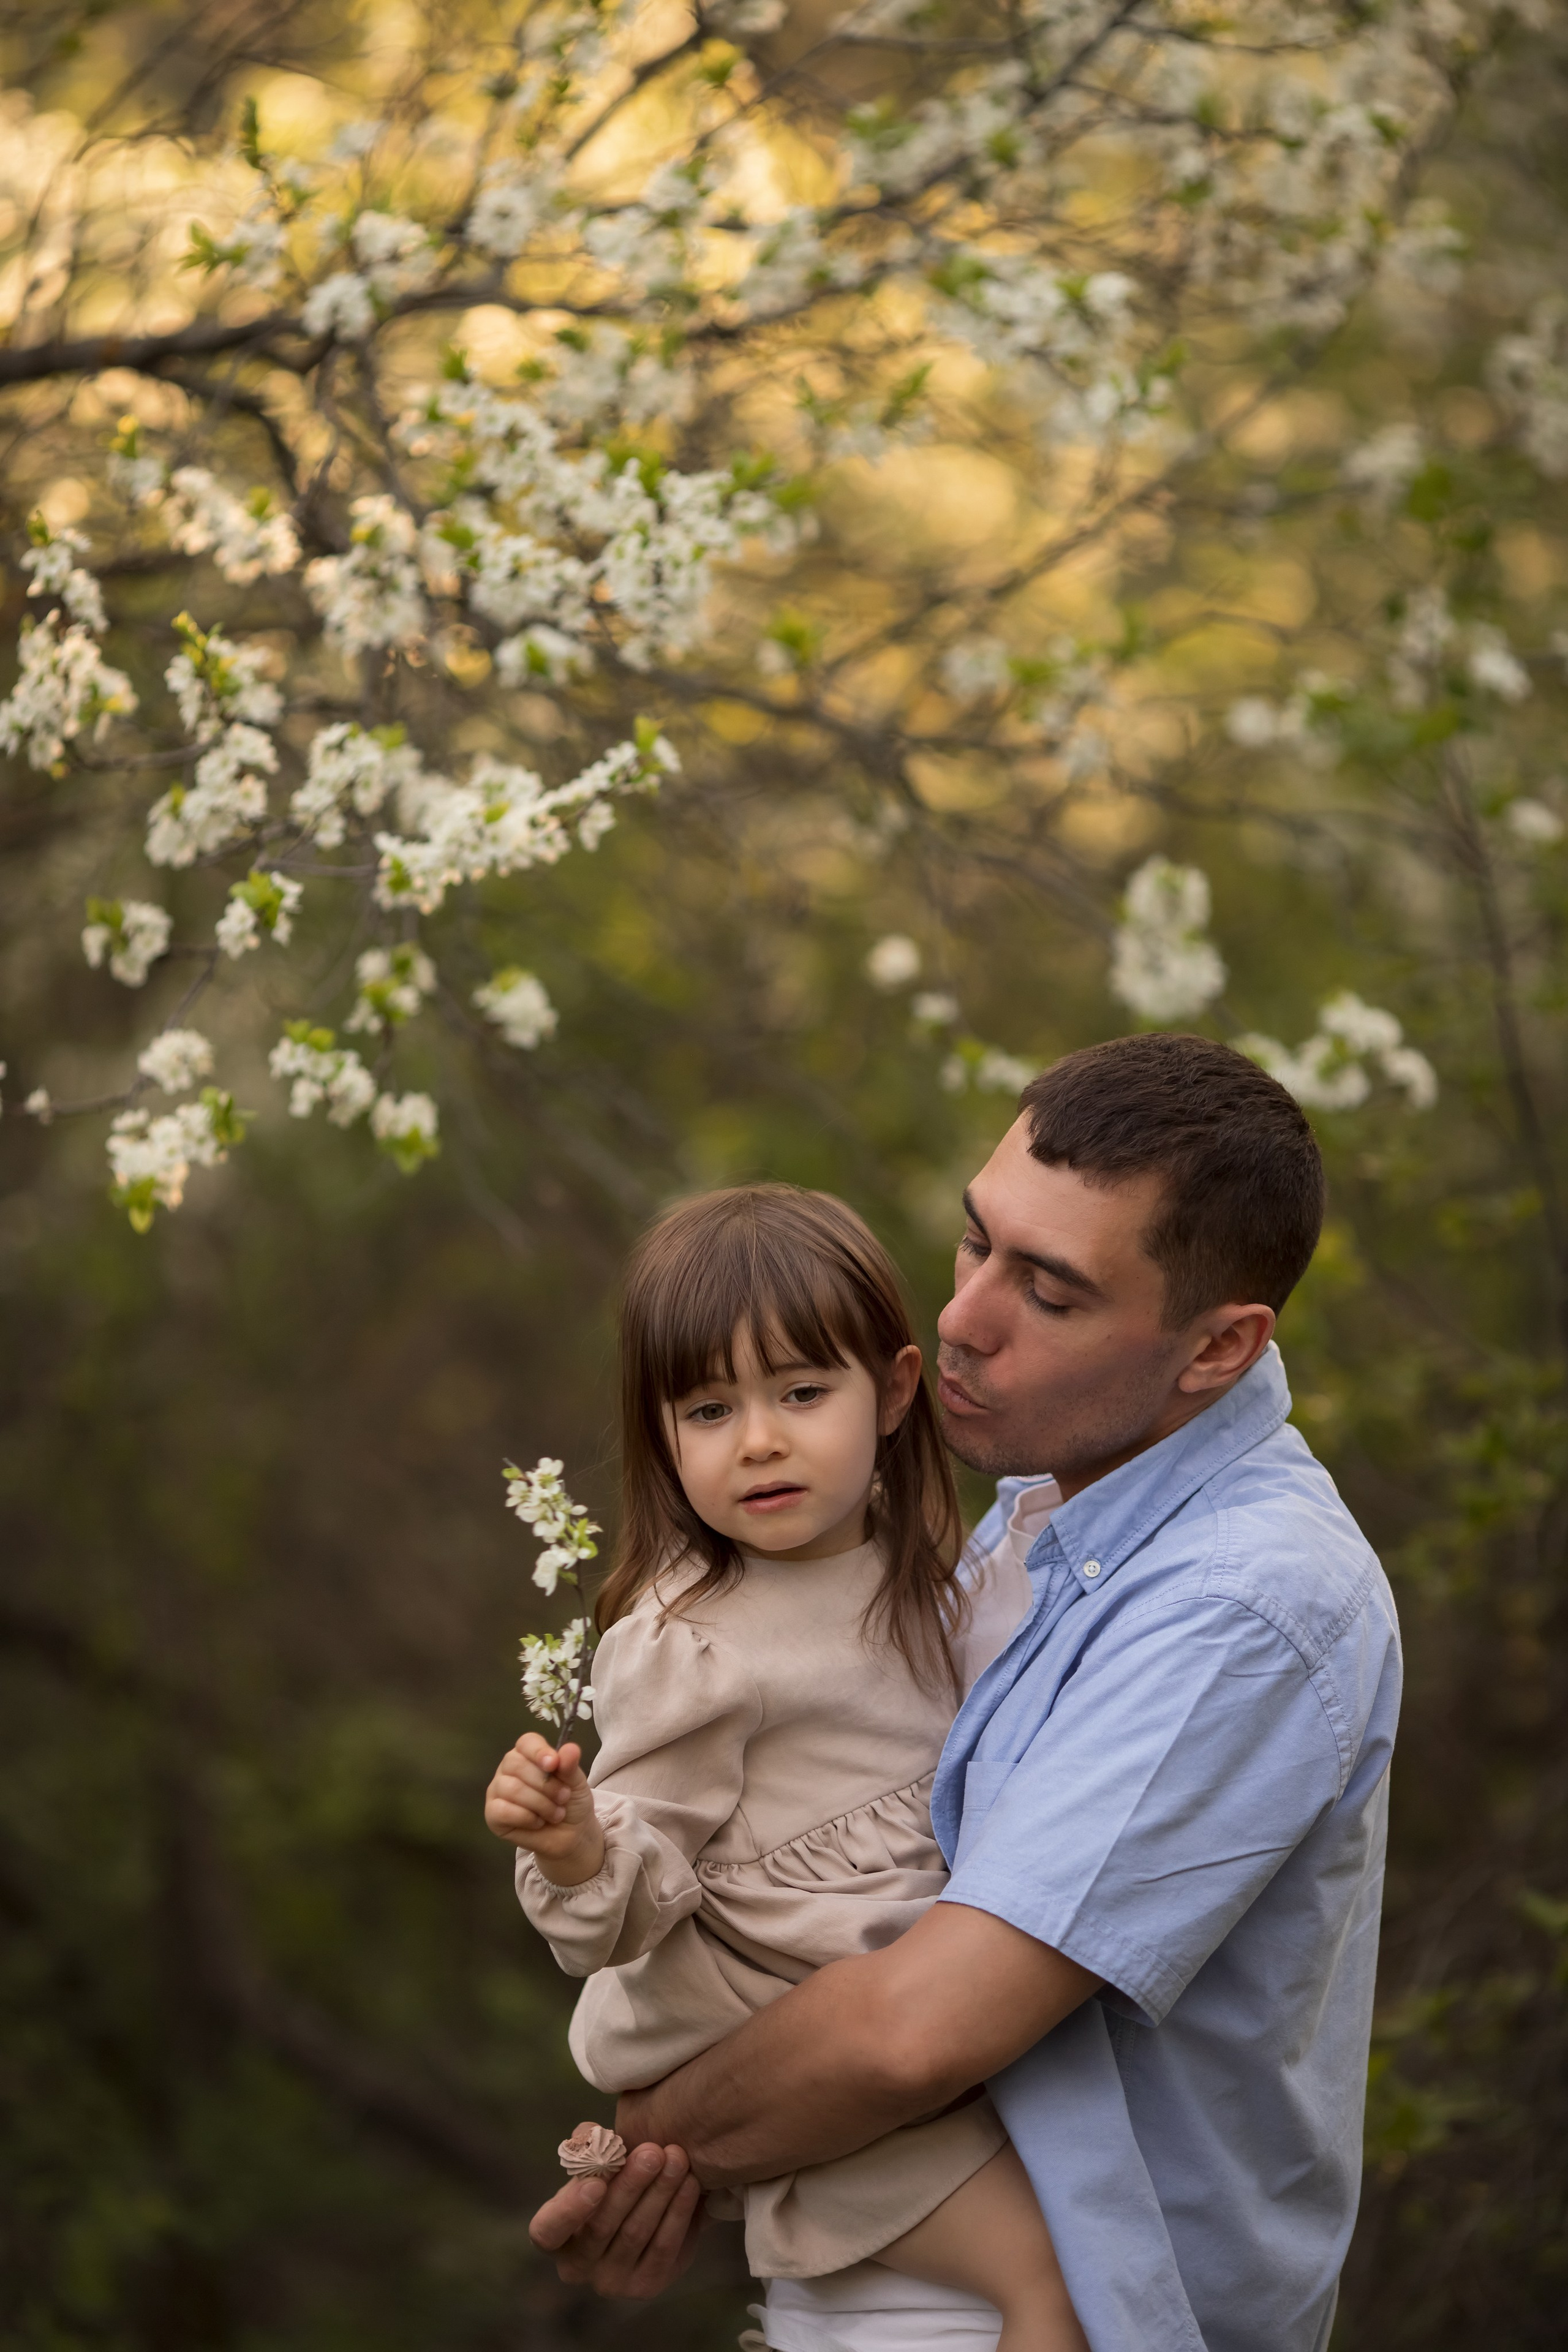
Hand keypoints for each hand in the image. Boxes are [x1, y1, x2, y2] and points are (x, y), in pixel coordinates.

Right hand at [484, 1733, 604, 1884]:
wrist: (571, 1835)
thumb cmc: (570, 1803)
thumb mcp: (576, 1782)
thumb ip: (570, 1766)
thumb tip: (570, 1748)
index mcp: (528, 1755)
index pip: (526, 1743)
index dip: (538, 1751)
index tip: (554, 1764)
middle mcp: (508, 1769)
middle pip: (517, 1765)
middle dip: (546, 1784)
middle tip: (563, 1797)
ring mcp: (498, 1791)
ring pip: (512, 1789)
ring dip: (541, 1804)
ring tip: (556, 1813)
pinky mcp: (493, 1815)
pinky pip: (503, 1810)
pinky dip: (527, 1818)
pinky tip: (538, 1822)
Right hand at [528, 2139, 704, 2296]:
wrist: (645, 2209)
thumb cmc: (609, 2181)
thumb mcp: (594, 2163)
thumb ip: (588, 2146)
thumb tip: (591, 2132)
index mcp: (553, 2235)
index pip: (548, 2231)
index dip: (569, 2210)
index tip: (596, 2182)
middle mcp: (577, 2267)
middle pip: (601, 2228)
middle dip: (630, 2186)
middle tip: (653, 2152)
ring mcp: (611, 2281)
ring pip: (636, 2234)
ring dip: (660, 2193)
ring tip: (677, 2159)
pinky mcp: (645, 2285)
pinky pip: (663, 2249)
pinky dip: (678, 2214)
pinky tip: (690, 2184)